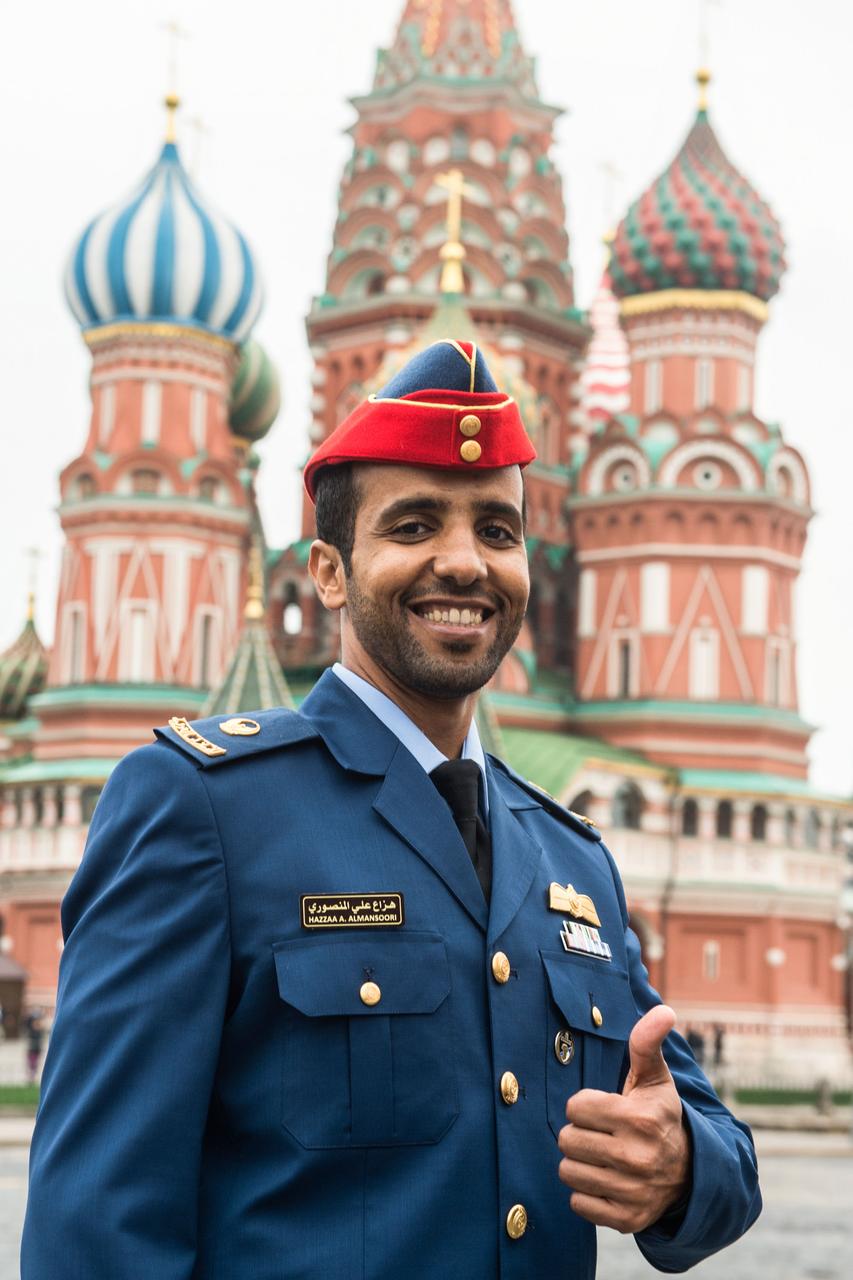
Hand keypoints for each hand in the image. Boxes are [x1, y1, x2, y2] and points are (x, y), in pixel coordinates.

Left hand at [557, 1004, 690, 1233]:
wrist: (689, 1173)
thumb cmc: (661, 1116)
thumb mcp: (655, 1078)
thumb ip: (647, 1043)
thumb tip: (663, 1010)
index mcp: (640, 1118)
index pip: (575, 1107)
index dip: (585, 1106)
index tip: (603, 1109)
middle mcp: (637, 1157)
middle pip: (567, 1139)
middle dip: (578, 1133)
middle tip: (600, 1133)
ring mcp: (633, 1192)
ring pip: (568, 1171)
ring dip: (579, 1162)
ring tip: (601, 1156)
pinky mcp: (627, 1219)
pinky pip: (578, 1204)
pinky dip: (586, 1193)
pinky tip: (605, 1180)